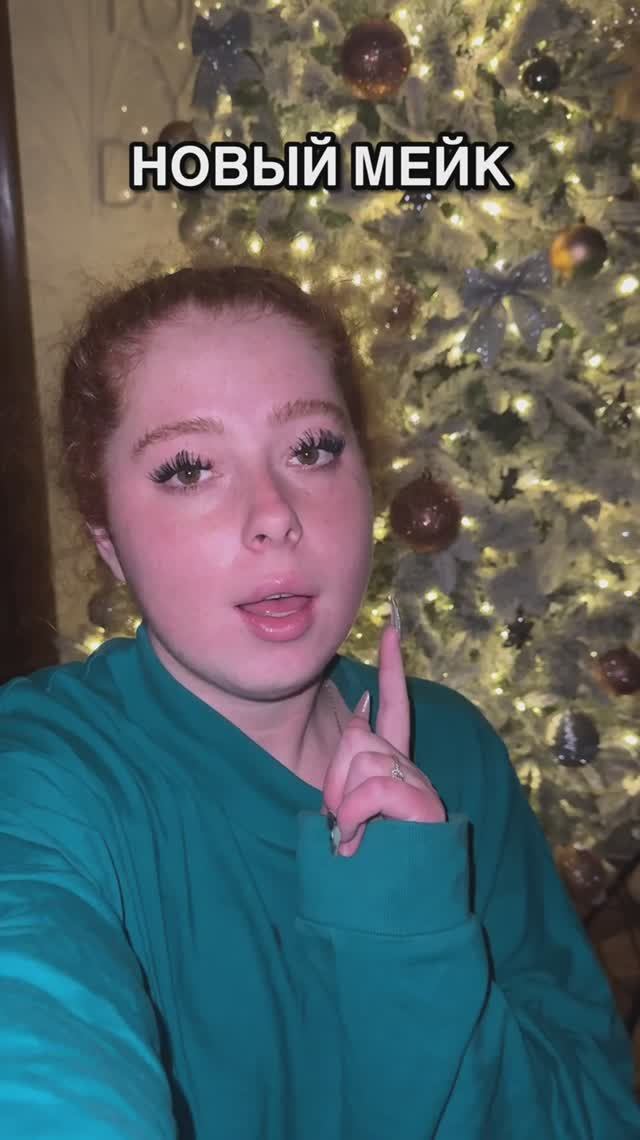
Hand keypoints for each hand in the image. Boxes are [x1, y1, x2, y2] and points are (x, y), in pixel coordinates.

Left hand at [322, 621, 446, 856]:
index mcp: (395, 772)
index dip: (392, 669)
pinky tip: (362, 843)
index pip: (393, 709)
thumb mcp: (348, 811)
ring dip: (344, 804)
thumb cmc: (365, 870)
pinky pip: (371, 789)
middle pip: (357, 738)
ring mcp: (422, 789)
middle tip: (345, 825)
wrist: (392, 920)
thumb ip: (352, 767)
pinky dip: (355, 816)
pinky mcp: (424, 807)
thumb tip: (361, 713)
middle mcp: (414, 773)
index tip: (391, 628)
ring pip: (361, 760)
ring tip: (356, 840)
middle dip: (335, 779)